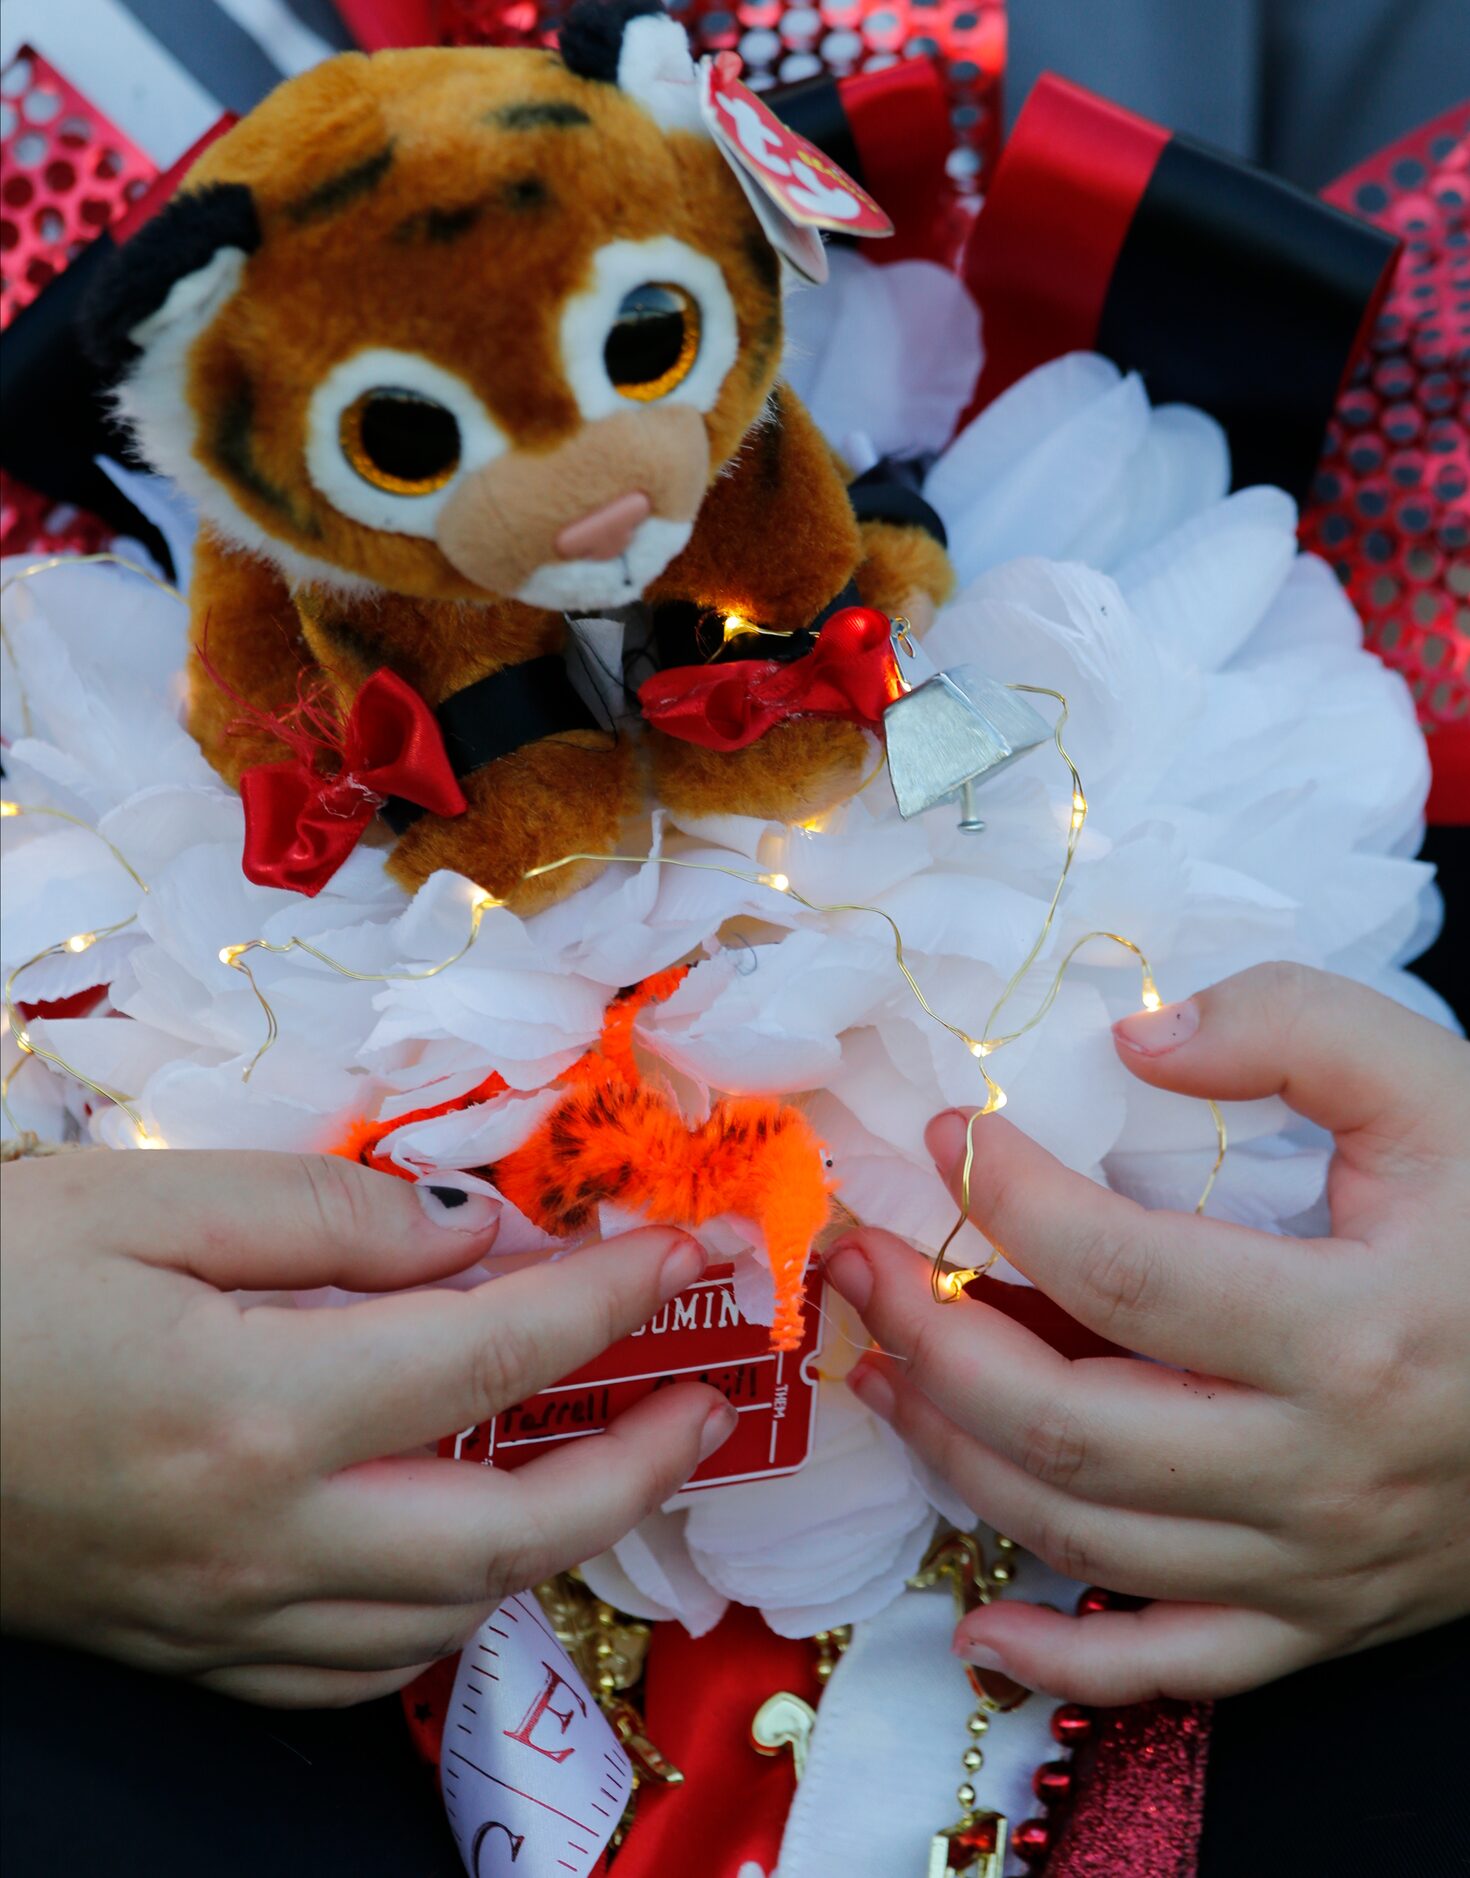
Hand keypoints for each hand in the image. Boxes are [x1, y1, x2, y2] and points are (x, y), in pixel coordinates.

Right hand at [0, 1150, 733, 1706]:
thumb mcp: (146, 1199)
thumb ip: (330, 1215)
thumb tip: (473, 1235)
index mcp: (255, 1408)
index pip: (493, 1354)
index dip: (609, 1298)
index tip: (685, 1255)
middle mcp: (256, 1539)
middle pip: (509, 1533)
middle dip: (637, 1465)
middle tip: (702, 1395)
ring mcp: (222, 1615)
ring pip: (443, 1620)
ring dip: (555, 1544)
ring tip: (608, 1460)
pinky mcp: (186, 1647)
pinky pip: (352, 1669)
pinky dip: (443, 1609)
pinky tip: (462, 1547)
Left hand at [824, 962, 1469, 1703]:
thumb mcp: (1441, 1088)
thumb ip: (1293, 1029)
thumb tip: (1136, 1041)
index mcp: (1351, 1330)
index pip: (1121, 1269)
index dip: (1005, 1195)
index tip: (943, 1134)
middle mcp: (1321, 1467)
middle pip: (1066, 1422)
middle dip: (928, 1335)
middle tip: (855, 1262)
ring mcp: (1318, 1562)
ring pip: (1084, 1533)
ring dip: (953, 1451)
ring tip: (879, 1371)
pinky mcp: (1324, 1617)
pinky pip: (1173, 1668)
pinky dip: (1064, 1663)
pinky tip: (976, 1634)